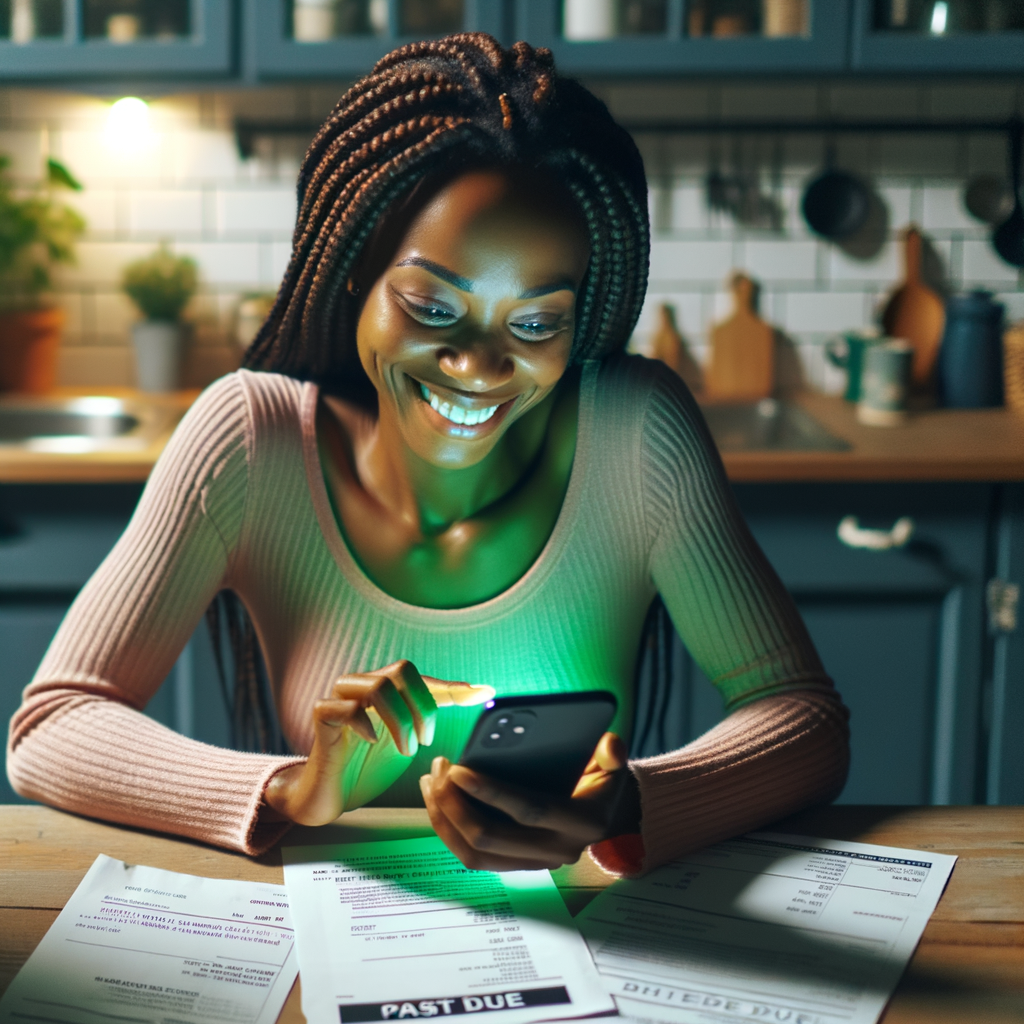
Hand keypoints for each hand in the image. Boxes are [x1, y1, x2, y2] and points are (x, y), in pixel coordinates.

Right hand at [265, 660, 493, 825]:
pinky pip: (340, 706)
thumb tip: (476, 698)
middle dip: (422, 706)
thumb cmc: (369, 766)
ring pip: (376, 685)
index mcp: (386, 691)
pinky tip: (372, 741)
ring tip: (405, 749)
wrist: (329, 796)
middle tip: (426, 740)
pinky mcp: (321, 718)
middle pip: (401, 670)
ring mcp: (341, 699)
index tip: (484, 695)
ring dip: (399, 720)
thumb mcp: (408, 741)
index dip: (453, 686)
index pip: (421, 677)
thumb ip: (430, 719)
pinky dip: (362, 723)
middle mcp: (364, 687)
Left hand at [419, 732, 640, 871]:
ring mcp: (534, 864)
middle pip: (492, 837)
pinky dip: (448, 831)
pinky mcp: (515, 866)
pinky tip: (436, 800)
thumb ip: (612, 752)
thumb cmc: (600, 781)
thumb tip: (608, 745)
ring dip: (445, 819)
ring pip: (476, 855)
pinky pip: (473, 858)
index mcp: (581, 822)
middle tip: (440, 770)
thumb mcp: (613, 764)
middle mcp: (557, 850)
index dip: (491, 792)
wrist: (604, 816)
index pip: (529, 810)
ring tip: (431, 782)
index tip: (459, 769)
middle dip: (456, 804)